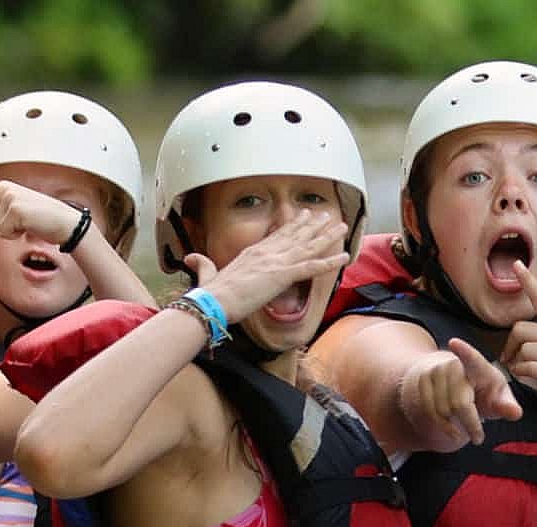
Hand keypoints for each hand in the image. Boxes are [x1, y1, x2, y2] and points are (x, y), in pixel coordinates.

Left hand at [0, 180, 89, 245]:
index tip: (15, 219)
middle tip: (21, 222)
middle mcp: (3, 189)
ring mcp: (9, 198)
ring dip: (9, 232)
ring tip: (25, 222)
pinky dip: (15, 235)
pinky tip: (28, 225)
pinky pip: (2, 232)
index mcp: (1, 186)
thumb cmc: (41, 219)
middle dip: (1, 228)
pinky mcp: (15, 209)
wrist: (62, 223)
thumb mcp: (12, 217)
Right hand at [191, 209, 349, 322]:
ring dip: (327, 236)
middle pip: (295, 235)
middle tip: (326, 216)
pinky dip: (330, 261)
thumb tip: (191, 258)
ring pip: (308, 246)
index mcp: (252, 252)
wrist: (213, 301)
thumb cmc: (210, 292)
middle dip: (313, 225)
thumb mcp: (207, 274)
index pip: (277, 236)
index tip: (303, 217)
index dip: (292, 226)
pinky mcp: (282, 275)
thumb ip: (203, 264)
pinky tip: (344, 256)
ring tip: (342, 227)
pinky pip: (312, 267)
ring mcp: (276, 262)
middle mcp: (266, 252)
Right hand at [397, 338, 521, 448]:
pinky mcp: (422, 382)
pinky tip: (452, 428)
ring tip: (466, 428)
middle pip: (459, 403)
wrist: (453, 380)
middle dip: (470, 424)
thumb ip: (506, 405)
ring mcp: (435, 372)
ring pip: (443, 410)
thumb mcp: (498, 396)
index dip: (464, 351)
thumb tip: (516, 413)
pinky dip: (443, 425)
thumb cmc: (482, 389)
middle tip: (478, 437)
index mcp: (478, 366)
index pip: (472, 358)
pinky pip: (430, 412)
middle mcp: (453, 365)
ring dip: (455, 426)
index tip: (454, 343)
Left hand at [502, 261, 536, 415]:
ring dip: (516, 362)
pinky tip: (525, 376)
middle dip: (511, 345)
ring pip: (524, 349)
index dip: (529, 282)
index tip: (516, 264)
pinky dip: (522, 373)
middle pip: (521, 329)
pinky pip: (530, 367)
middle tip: (511, 358)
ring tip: (522, 369)